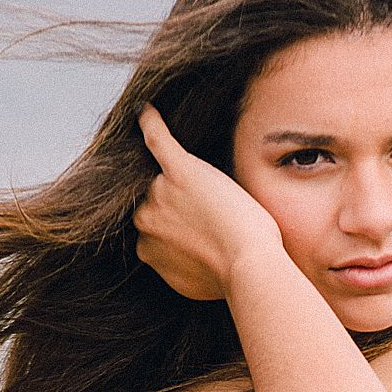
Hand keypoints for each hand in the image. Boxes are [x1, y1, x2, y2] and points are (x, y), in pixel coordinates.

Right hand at [133, 103, 283, 301]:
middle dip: (177, 206)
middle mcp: (144, 219)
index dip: (178, 226)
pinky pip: (158, 140)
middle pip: (154, 201)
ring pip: (162, 177)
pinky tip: (146, 111)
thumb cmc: (230, 277)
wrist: (247, 265)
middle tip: (208, 212)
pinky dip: (151, 124)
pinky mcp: (179, 170)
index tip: (197, 228)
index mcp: (145, 246)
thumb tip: (181, 263)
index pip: (155, 226)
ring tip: (197, 181)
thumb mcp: (192, 281)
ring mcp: (159, 193)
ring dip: (177, 178)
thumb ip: (177, 265)